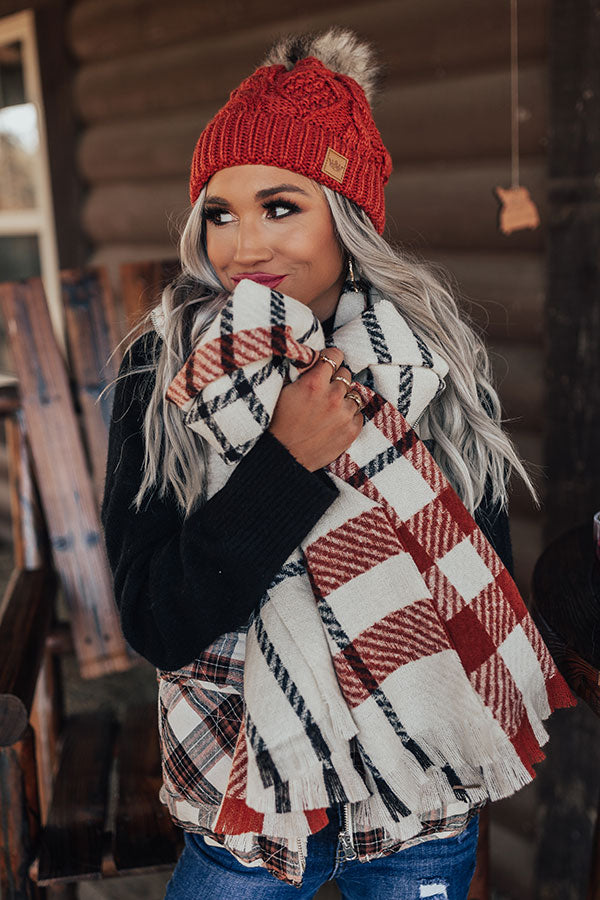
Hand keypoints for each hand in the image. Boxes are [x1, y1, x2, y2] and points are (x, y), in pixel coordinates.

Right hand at [268, 348, 363, 470]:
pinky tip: (335, 421)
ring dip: (344, 398)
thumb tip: (313, 358)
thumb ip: (301, 372)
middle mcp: (333, 396)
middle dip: (336, 379)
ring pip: (355, 394)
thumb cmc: (278, 423)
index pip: (335, 355)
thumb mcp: (283, 390)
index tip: (327, 365)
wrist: (283, 456)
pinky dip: (350, 416)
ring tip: (330, 408)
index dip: (330, 359)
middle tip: (324, 390)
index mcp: (314, 383)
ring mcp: (344, 414)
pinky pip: (359, 414)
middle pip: (346, 374)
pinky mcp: (351, 431)